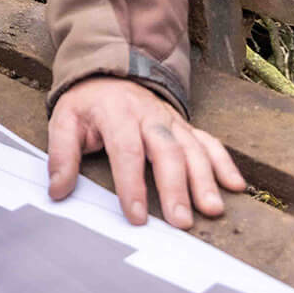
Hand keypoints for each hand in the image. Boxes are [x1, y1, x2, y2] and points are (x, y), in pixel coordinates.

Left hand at [46, 76, 244, 228]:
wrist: (109, 71)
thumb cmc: (87, 104)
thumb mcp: (64, 120)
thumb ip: (61, 155)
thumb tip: (58, 190)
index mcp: (117, 114)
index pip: (126, 151)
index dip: (132, 185)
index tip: (136, 216)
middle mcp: (149, 116)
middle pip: (167, 152)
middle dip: (176, 188)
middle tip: (181, 221)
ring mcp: (171, 121)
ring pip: (193, 149)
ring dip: (205, 180)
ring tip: (212, 209)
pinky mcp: (185, 126)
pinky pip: (209, 142)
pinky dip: (224, 163)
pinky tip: (235, 186)